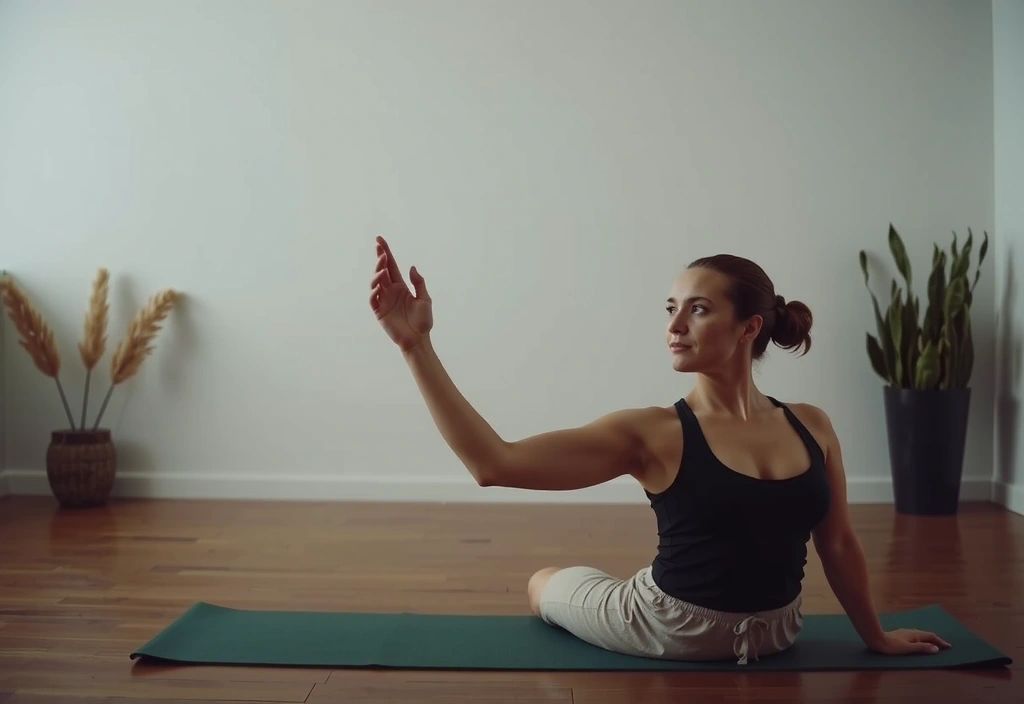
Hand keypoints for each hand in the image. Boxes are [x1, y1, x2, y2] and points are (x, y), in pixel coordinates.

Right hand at [369, 235, 432, 351]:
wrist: (418, 339)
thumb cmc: (423, 321)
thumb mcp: (425, 299)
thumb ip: (419, 283)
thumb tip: (411, 267)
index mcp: (401, 286)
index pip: (391, 266)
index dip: (385, 252)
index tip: (379, 240)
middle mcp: (390, 291)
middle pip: (382, 270)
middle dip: (379, 258)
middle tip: (380, 249)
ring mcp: (384, 300)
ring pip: (376, 282)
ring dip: (377, 274)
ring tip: (382, 269)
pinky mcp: (379, 311)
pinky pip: (372, 299)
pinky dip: (373, 291)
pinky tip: (378, 285)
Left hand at [870, 628, 950, 655]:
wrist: (877, 640)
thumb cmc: (892, 645)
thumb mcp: (908, 648)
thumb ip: (922, 648)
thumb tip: (936, 648)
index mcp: (915, 634)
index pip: (931, 636)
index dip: (940, 641)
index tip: (948, 646)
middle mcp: (911, 632)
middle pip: (926, 635)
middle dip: (936, 640)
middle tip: (944, 646)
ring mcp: (905, 633)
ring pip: (920, 636)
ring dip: (929, 640)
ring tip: (934, 645)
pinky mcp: (901, 636)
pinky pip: (915, 637)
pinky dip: (922, 640)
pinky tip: (919, 643)